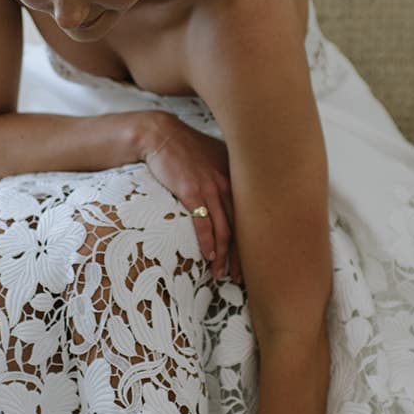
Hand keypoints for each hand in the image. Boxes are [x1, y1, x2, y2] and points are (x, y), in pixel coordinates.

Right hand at [141, 114, 242, 282]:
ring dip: (223, 256)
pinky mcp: (191, 191)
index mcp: (238, 178)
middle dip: (241, 257)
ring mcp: (211, 187)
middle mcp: (229, 183)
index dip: (252, 243)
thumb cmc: (186, 148)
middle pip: (241, 228)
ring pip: (224, 229)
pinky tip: (208, 256)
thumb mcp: (216, 158)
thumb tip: (234, 201)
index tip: (252, 263)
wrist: (161, 135)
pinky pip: (202, 222)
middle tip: (239, 279)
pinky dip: (207, 241)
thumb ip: (228, 178)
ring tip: (221, 275)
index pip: (251, 217)